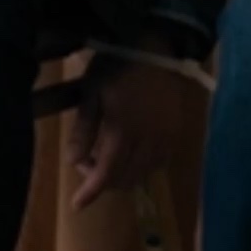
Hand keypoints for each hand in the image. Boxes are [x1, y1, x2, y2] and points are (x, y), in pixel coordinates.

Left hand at [67, 47, 199, 211]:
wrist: (157, 45)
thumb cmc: (117, 65)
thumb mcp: (92, 93)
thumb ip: (83, 130)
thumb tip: (73, 161)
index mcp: (124, 131)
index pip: (106, 174)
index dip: (91, 192)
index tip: (77, 205)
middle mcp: (149, 141)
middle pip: (125, 179)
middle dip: (103, 180)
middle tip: (87, 162)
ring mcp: (167, 138)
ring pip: (143, 174)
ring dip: (123, 174)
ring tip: (107, 155)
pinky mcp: (177, 132)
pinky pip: (158, 163)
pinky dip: (141, 166)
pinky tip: (130, 152)